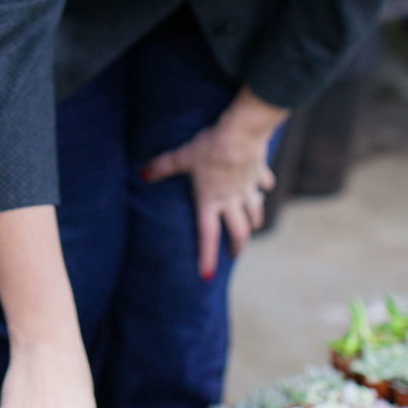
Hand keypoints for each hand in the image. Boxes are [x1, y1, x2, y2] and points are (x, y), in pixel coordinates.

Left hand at [144, 103, 281, 279]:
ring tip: (252, 227)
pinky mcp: (259, 173)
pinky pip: (264, 184)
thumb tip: (143, 174)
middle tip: (234, 255)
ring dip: (253, 221)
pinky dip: (263, 187)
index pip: (207, 235)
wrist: (242, 132)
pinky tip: (264, 186)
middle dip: (237, 246)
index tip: (207, 275)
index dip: (206, 256)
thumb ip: (163, 167)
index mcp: (211, 200)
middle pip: (238, 231)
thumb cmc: (210, 147)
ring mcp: (248, 188)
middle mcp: (232, 199)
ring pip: (255, 211)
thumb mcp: (182, 156)